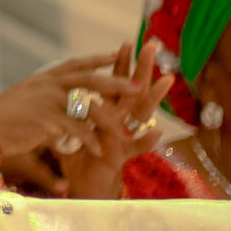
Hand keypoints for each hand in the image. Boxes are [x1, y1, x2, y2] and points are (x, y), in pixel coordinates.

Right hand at [0, 51, 151, 165]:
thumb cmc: (0, 120)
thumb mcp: (23, 100)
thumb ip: (41, 98)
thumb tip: (50, 102)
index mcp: (43, 78)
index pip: (75, 64)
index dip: (96, 59)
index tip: (115, 53)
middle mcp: (48, 84)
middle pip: (90, 79)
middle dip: (116, 82)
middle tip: (138, 85)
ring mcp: (48, 100)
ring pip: (88, 105)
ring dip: (109, 121)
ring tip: (125, 133)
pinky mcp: (48, 119)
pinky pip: (78, 129)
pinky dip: (91, 141)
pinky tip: (100, 151)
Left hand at [55, 40, 170, 199]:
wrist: (80, 187)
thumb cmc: (77, 157)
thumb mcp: (72, 127)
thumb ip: (73, 109)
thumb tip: (63, 86)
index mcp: (106, 113)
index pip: (115, 83)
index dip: (121, 64)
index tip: (125, 43)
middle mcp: (118, 123)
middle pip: (132, 91)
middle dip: (142, 69)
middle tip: (152, 47)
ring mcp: (122, 139)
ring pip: (140, 115)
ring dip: (152, 98)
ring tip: (167, 80)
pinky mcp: (120, 158)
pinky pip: (135, 149)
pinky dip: (146, 142)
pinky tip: (158, 133)